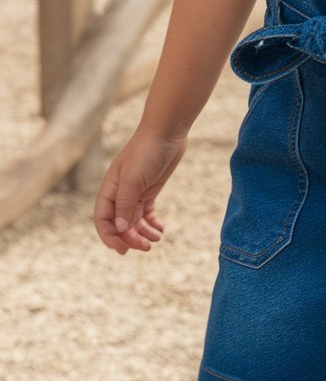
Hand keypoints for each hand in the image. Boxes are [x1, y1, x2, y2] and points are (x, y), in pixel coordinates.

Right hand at [93, 125, 188, 254]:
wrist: (167, 131)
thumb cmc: (147, 151)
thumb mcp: (134, 180)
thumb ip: (125, 205)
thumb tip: (120, 230)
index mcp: (110, 189)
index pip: (103, 220)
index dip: (110, 237)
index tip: (124, 249)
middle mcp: (120, 192)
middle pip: (120, 223)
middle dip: (130, 238)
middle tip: (146, 247)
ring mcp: (135, 191)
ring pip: (134, 221)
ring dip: (143, 233)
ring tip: (156, 239)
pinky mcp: (150, 189)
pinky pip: (147, 213)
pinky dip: (152, 224)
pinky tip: (160, 229)